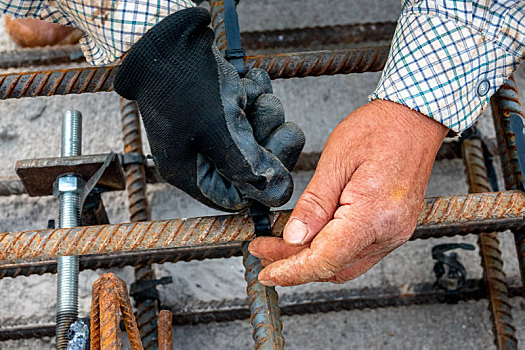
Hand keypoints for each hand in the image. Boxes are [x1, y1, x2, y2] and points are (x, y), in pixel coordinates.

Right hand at [114, 8, 304, 211]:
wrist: (168, 32)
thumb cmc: (182, 81)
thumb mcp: (218, 128)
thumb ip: (249, 165)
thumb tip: (277, 193)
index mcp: (191, 172)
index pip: (236, 196)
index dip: (262, 180)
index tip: (277, 157)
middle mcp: (200, 155)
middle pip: (251, 164)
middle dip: (267, 137)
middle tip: (270, 116)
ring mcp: (211, 129)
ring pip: (256, 133)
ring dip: (264, 110)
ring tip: (251, 92)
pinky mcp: (221, 106)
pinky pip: (251, 109)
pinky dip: (256, 94)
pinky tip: (249, 80)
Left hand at [249, 100, 447, 285]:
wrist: (415, 120)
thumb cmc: (380, 129)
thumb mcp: (335, 161)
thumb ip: (314, 204)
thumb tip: (293, 238)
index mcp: (374, 214)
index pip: (325, 260)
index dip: (291, 271)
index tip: (267, 273)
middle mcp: (389, 231)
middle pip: (332, 266)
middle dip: (294, 264)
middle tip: (264, 250)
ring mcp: (395, 233)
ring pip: (345, 265)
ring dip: (311, 260)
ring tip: (281, 246)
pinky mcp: (394, 228)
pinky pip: (358, 253)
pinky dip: (331, 252)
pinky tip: (312, 240)